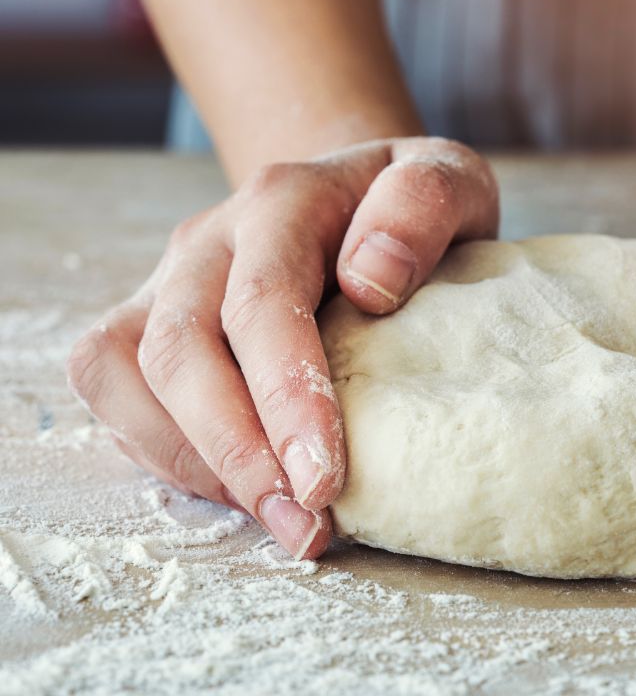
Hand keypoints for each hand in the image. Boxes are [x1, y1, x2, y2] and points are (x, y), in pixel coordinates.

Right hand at [67, 137, 497, 558]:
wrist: (357, 195)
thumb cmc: (408, 208)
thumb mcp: (448, 182)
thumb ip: (423, 206)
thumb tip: (372, 282)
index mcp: (282, 202)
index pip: (264, 301)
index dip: (286, 398)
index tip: (326, 480)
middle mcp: (208, 241)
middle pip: (181, 349)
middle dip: (237, 453)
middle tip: (304, 527)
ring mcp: (167, 282)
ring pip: (123, 373)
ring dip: (194, 463)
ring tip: (277, 520)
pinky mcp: (146, 323)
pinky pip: (114, 390)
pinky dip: (164, 452)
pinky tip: (237, 491)